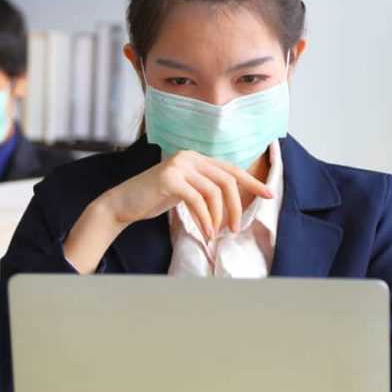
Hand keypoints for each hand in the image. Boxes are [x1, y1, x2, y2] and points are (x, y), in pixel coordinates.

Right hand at [63, 150, 272, 273]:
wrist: (122, 203)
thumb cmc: (154, 199)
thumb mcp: (185, 191)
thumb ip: (204, 188)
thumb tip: (231, 201)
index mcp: (195, 158)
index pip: (230, 169)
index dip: (252, 182)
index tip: (268, 194)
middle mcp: (189, 157)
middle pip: (227, 180)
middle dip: (236, 206)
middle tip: (236, 228)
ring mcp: (178, 165)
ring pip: (214, 192)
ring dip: (219, 217)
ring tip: (216, 234)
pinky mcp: (169, 178)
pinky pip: (197, 200)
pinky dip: (205, 219)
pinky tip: (205, 232)